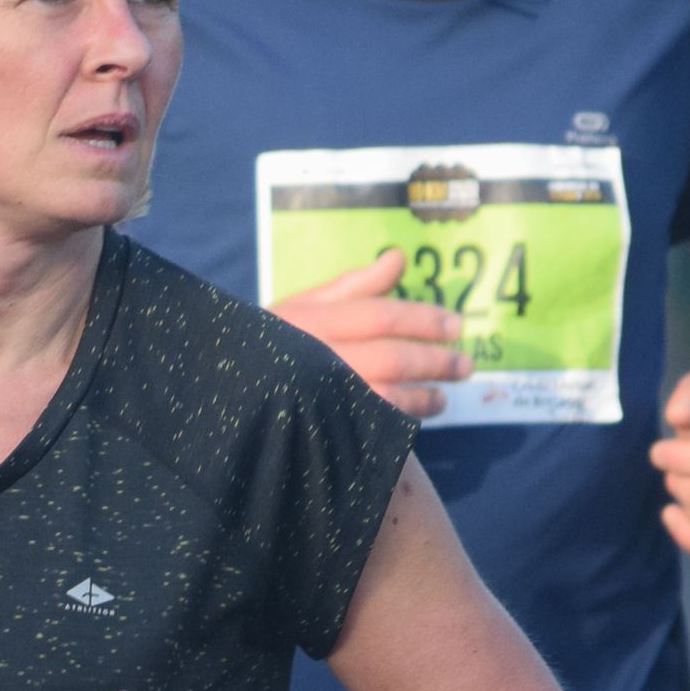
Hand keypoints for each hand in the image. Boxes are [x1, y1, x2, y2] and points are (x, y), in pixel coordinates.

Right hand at [272, 245, 470, 419]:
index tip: (456, 325)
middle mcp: (315, 359)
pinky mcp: (316, 432)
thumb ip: (353, 285)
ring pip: (385, 398)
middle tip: (465, 365)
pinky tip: (414, 420)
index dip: (423, 318)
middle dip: (435, 361)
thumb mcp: (303, 306)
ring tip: (444, 398)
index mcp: (312, 322)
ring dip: (423, 398)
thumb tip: (398, 258)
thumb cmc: (269, 342)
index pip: (380, 315)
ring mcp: (317, 399)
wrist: (224, 390)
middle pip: (391, 357)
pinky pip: (369, 429)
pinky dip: (398, 424)